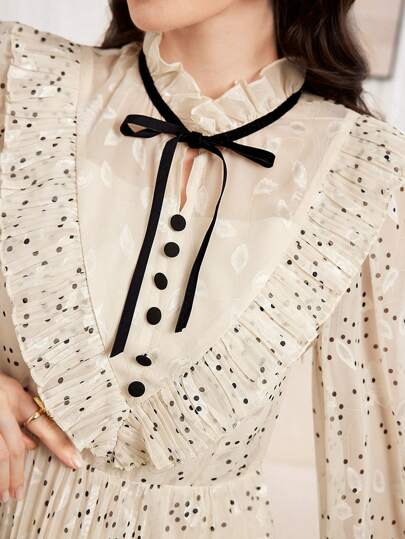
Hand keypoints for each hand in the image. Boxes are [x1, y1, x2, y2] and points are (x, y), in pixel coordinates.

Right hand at [0, 372, 84, 502]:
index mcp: (15, 397)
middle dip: (18, 474)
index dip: (59, 444)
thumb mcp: (11, 395)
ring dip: (3, 478)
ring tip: (5, 496)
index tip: (75, 461)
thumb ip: (23, 418)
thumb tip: (32, 447)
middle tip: (19, 494)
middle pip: (13, 449)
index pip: (42, 424)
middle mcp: (2, 409)